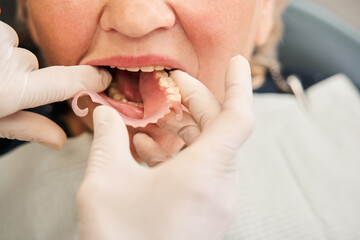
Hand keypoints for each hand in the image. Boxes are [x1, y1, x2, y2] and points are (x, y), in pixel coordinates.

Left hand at [0, 21, 110, 148]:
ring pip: (17, 47)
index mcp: (12, 90)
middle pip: (34, 64)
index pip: (66, 81)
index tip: (103, 79)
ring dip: (8, 58)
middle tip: (4, 86)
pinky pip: (4, 33)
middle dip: (25, 75)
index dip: (90, 79)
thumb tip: (60, 140)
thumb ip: (28, 127)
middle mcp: (9, 62)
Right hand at [77, 56, 252, 239]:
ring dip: (179, 130)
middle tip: (169, 86)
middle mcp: (218, 185)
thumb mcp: (105, 182)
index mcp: (205, 173)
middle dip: (193, 102)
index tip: (235, 62)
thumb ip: (107, 139)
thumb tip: (104, 114)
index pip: (238, 117)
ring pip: (205, 149)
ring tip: (148, 120)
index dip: (239, 85)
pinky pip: (198, 170)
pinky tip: (147, 150)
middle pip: (216, 128)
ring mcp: (214, 200)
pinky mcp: (204, 211)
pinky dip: (176, 154)